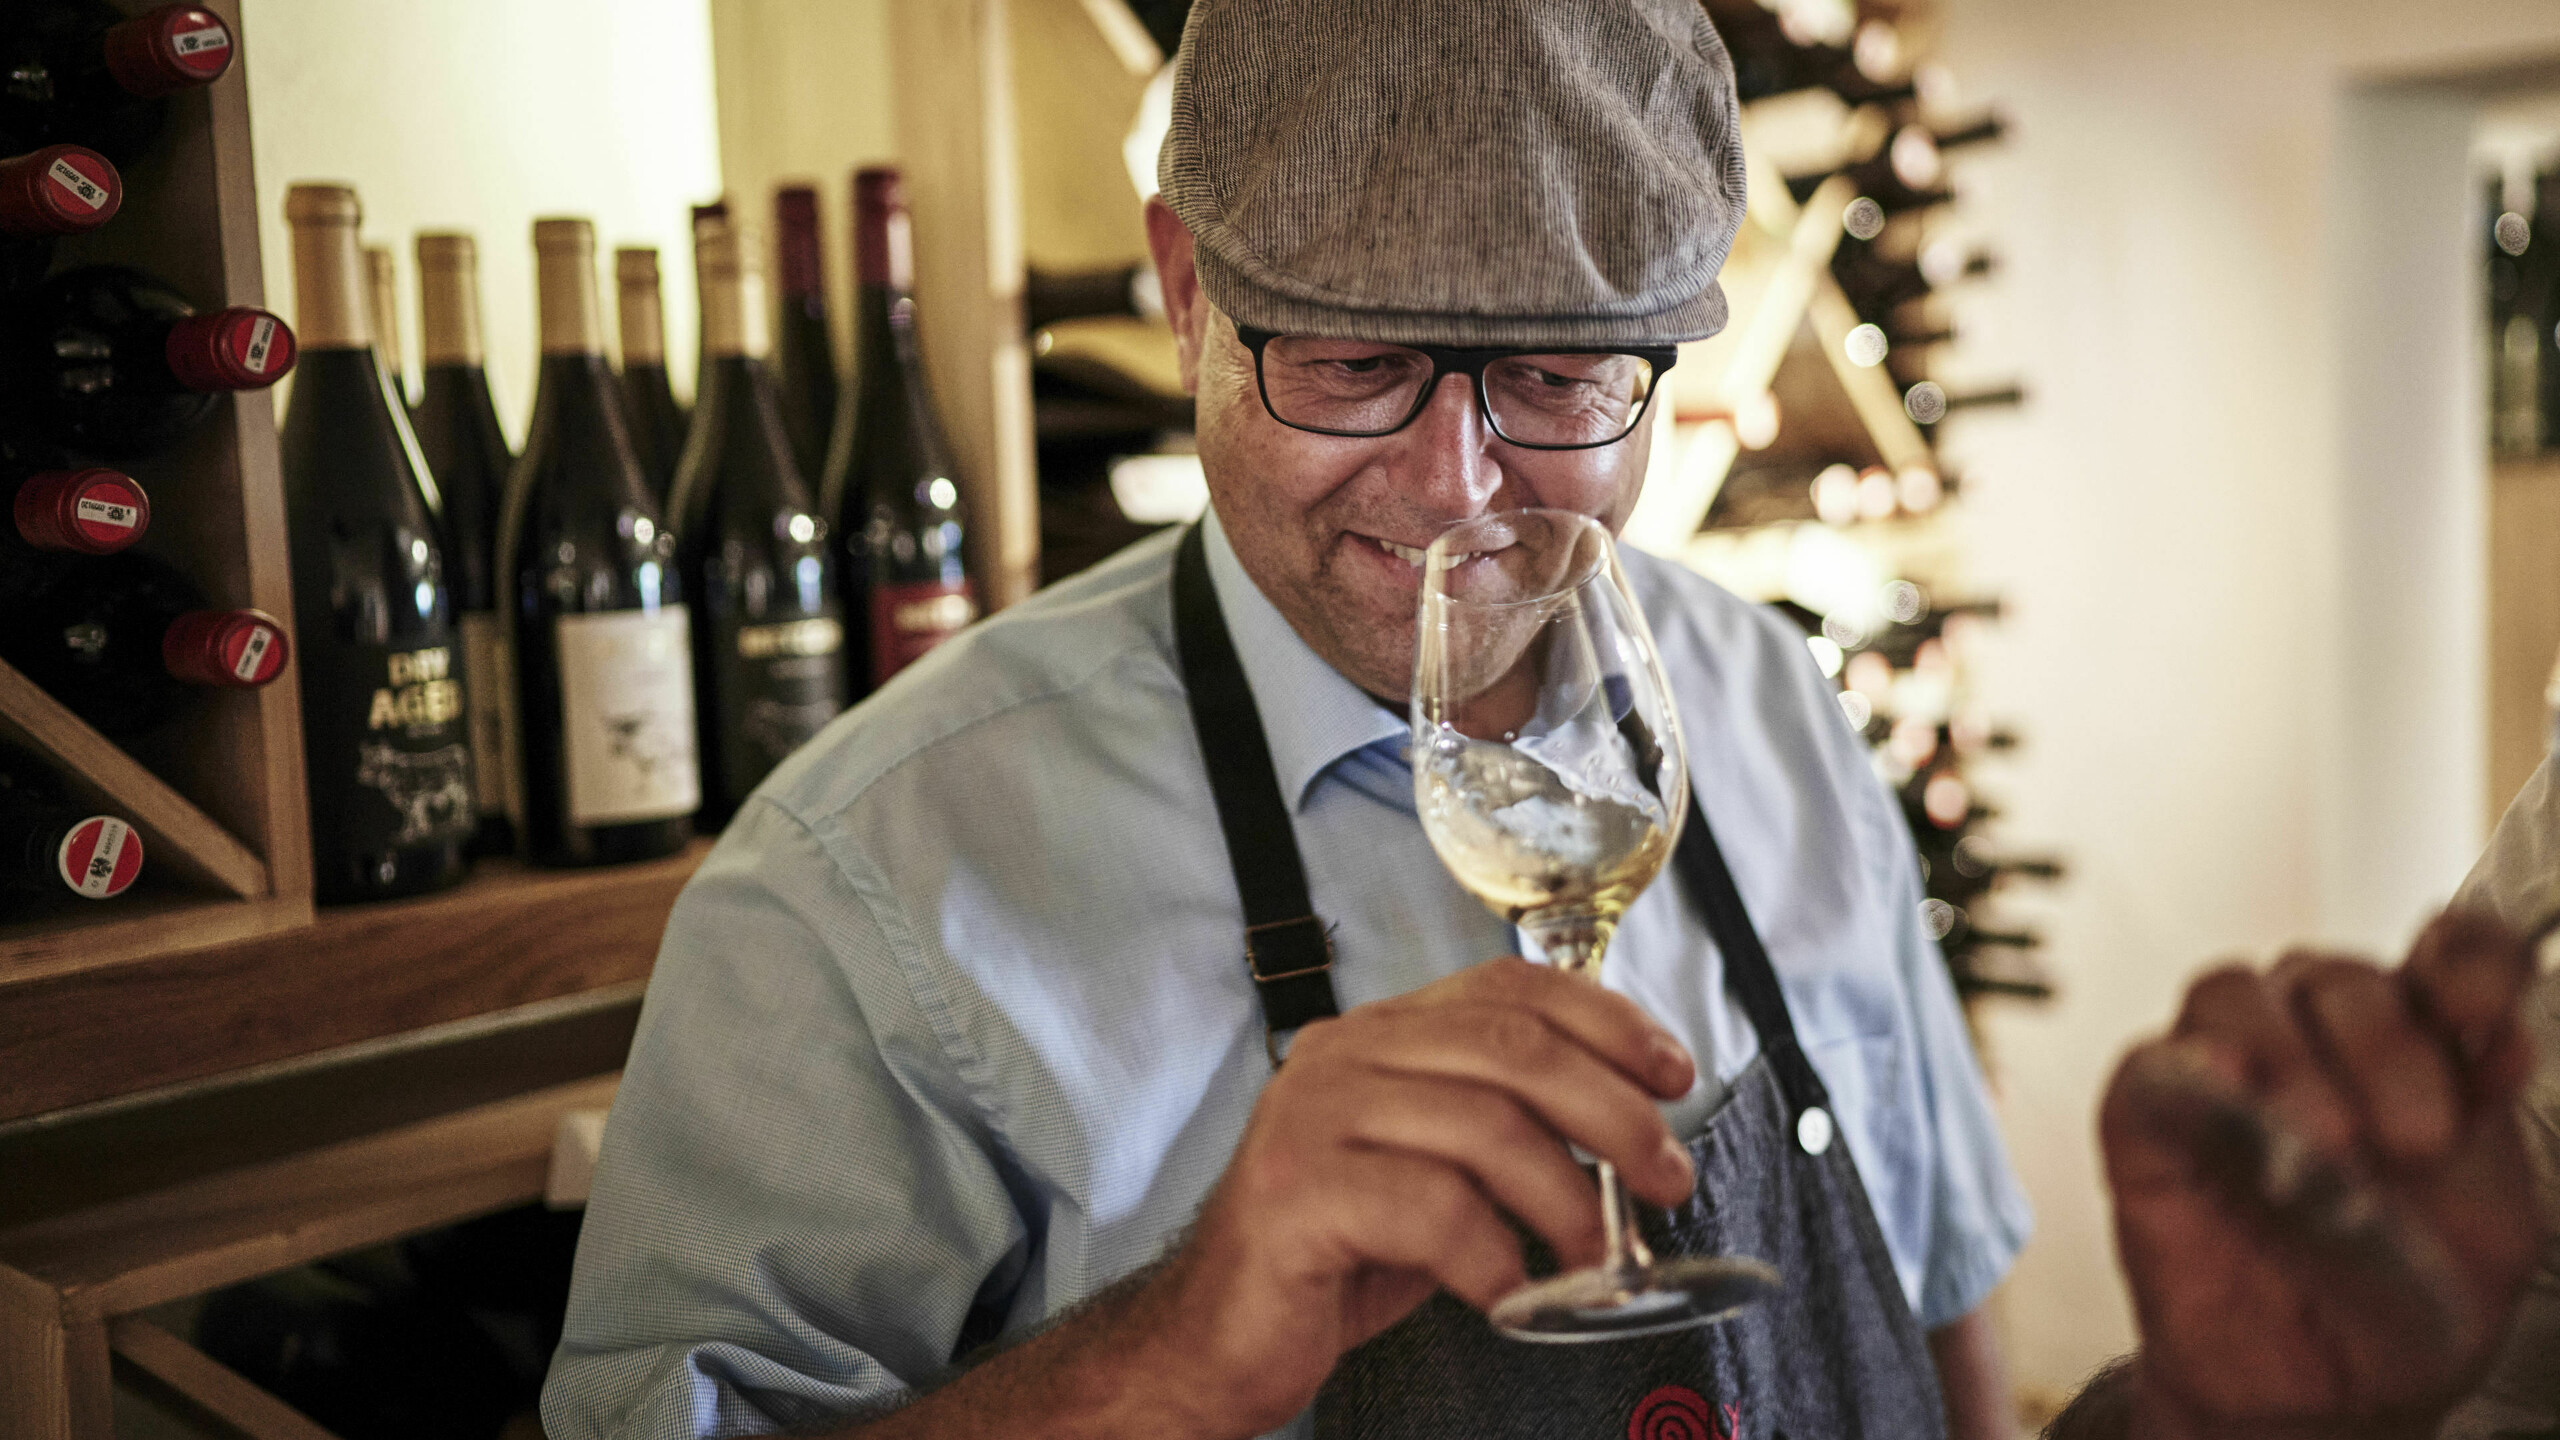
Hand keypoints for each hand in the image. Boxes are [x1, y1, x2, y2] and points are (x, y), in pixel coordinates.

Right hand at [1129, 956, 1697, 1436]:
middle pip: (1513, 1048)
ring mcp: (1313, 1116)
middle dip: (1614, 1112)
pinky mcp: (1298, 1190)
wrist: (1220, 1336)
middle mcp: (1344, 1054)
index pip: (1509, 987)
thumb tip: (1631, 1134)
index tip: (1674, 1073)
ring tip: (1599, 1260)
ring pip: (1484, 1127)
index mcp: (1380, 1035)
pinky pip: (1431, 1209)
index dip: (1608, 1019)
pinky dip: (1493, 1258)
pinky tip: (1510, 1294)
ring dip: (1568, 1201)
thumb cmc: (1339, 1258)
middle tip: (1665, 1179)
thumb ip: (1506, 1131)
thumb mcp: (1436, 1174)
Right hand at [2102, 910, 2542, 1439]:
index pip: (2445, 953)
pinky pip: (2152, 1064)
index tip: (2478, 1016)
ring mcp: (2224, 1068)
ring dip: (2291, 1058)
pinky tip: (2234, 1104)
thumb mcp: (2491, 1221)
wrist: (2318, 1397)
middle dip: (2386, 1047)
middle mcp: (2318, 1036)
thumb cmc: (2406, 1302)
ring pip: (2235, 991)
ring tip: (2327, 1147)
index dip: (2464, 961)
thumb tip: (2497, 1044)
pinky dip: (2190, 1073)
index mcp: (2419, 1045)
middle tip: (2417, 1142)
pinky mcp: (2147, 1117)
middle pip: (2337, 975)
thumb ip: (2492, 1127)